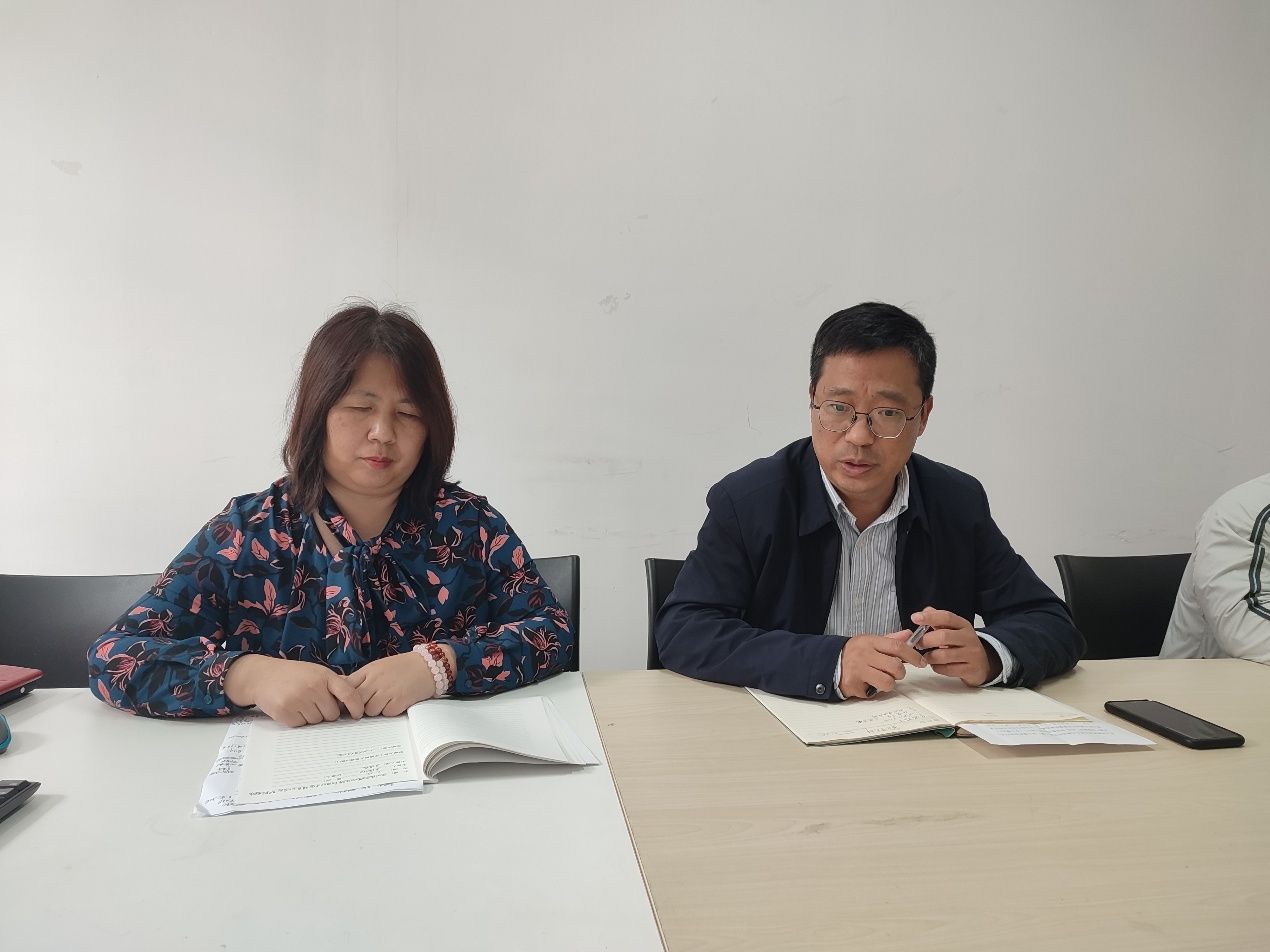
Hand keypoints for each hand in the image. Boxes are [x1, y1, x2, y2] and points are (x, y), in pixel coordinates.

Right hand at [224, 655, 364, 727]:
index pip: (348, 693)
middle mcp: (313, 687)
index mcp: (324, 676)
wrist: (262, 676)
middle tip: (314, 703)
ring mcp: (298, 700)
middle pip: (332, 714)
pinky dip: (298, 720)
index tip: (358, 714)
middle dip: (326, 712)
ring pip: (317, 721)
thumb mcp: (316, 671)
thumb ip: (334, 684)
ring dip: (312, 717)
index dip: (356, 706)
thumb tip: (356, 700)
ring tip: (301, 703)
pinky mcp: (285, 712)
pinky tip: (292, 708)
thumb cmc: (293, 675)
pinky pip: (301, 725)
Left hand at [347, 651, 437, 716]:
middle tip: (369, 704)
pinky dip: (391, 711)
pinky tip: (398, 702)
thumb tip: (343, 691)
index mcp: (369, 670)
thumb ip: (362, 678)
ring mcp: (388, 690)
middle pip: (356, 701)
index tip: (349, 702)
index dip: (345, 697)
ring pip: (370, 710)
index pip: (346, 687)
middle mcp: (376, 680)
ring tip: (387, 701)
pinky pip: (387, 713)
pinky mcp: (400, 700)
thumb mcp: (379, 667)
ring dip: (377, 710)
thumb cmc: (404, 667)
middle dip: (360, 706)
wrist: (429, 665)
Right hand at [837, 630, 926, 698]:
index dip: (913, 655)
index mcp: (870, 642)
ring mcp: (858, 671)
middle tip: (894, 672)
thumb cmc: (854, 652)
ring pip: (888, 682)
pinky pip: (874, 693)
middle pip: (896, 667)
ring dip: (888, 683)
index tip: (921, 662)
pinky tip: (866, 683)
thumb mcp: (870, 641)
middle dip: (900, 673)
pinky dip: (873, 691)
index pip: (897, 647)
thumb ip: (891, 640)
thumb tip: (909, 635)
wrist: (829, 661)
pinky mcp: (854, 685)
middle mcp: (864, 655)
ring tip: (880, 679)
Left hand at [909, 607, 1000, 686]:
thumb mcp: (954, 629)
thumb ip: (939, 620)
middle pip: (943, 636)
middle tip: (918, 644)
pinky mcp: (971, 670)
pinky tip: (936, 665)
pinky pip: (947, 669)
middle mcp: (969, 638)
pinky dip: (937, 667)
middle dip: (926, 640)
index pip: (946, 617)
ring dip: (929, 657)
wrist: (983, 663)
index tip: (914, 618)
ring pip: (943, 655)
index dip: (930, 617)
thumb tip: (924, 611)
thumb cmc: (962, 643)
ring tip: (926, 657)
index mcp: (963, 625)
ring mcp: (972, 655)